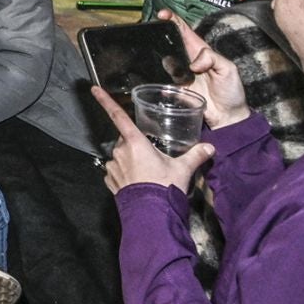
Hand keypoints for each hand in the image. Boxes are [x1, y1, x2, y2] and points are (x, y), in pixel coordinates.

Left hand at [93, 87, 215, 192]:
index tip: (94, 89)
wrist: (152, 214)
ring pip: (120, 156)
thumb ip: (195, 155)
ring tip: (146, 174)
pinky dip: (124, 174)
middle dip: (136, 144)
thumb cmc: (165, 187)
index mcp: (135, 143)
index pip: (118, 116)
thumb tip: (210, 147)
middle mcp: (120, 151)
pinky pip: (115, 172)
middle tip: (152, 158)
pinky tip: (136, 182)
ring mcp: (112, 166)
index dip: (106, 101)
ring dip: (130, 160)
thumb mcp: (183, 169)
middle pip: (125, 139)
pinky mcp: (109, 180)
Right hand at [159, 9, 250, 127]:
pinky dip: (156, 76)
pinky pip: (161, 78)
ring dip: (162, 60)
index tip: (162, 14)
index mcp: (200, 51)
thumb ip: (213, 58)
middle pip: (168, 41)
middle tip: (152, 31)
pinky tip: (156, 76)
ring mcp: (179, 73)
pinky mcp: (173, 87)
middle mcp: (187, 60)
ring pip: (163, 59)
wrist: (227, 116)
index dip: (172, 19)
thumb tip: (193, 64)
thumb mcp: (229, 69)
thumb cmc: (232, 92)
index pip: (184, 30)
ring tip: (171, 68)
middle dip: (159, 34)